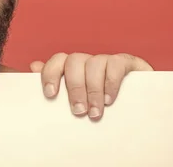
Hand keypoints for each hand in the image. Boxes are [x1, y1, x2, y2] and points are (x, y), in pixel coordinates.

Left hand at [30, 53, 152, 119]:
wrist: (140, 108)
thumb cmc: (102, 106)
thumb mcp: (78, 100)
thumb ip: (58, 85)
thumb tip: (33, 67)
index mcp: (74, 68)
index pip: (57, 61)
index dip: (51, 74)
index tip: (50, 95)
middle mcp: (89, 61)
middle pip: (74, 62)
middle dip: (75, 88)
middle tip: (79, 111)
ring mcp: (108, 60)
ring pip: (94, 63)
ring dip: (93, 89)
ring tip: (95, 112)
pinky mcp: (128, 62)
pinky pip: (116, 64)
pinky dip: (111, 82)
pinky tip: (110, 100)